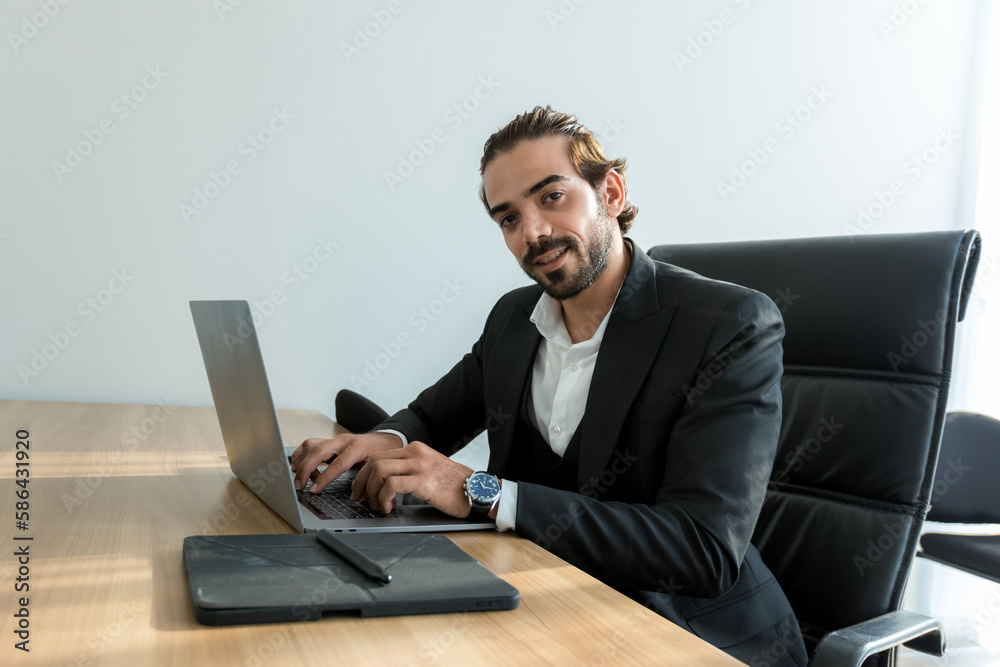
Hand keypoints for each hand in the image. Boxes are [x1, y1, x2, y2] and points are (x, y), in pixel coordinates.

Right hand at [290, 432, 401, 491]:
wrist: (384, 440)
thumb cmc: (381, 454)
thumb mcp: (377, 467)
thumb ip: (365, 479)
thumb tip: (356, 496)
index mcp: (357, 448)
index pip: (337, 463)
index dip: (324, 478)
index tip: (313, 490)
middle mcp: (343, 441)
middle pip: (318, 450)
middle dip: (306, 469)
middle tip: (299, 485)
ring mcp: (334, 440)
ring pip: (311, 444)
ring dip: (302, 461)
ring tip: (302, 478)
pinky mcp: (329, 442)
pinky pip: (310, 445)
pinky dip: (301, 456)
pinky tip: (300, 468)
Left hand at [351, 442, 473, 517]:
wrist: (477, 490)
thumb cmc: (455, 486)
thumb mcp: (429, 470)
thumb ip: (409, 470)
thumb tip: (384, 484)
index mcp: (415, 449)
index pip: (379, 456)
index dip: (364, 474)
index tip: (360, 490)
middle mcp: (415, 453)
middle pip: (374, 462)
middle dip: (361, 482)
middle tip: (360, 499)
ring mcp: (419, 466)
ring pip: (379, 471)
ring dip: (371, 491)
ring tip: (376, 505)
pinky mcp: (423, 481)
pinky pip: (391, 486)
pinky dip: (383, 498)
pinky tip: (388, 508)